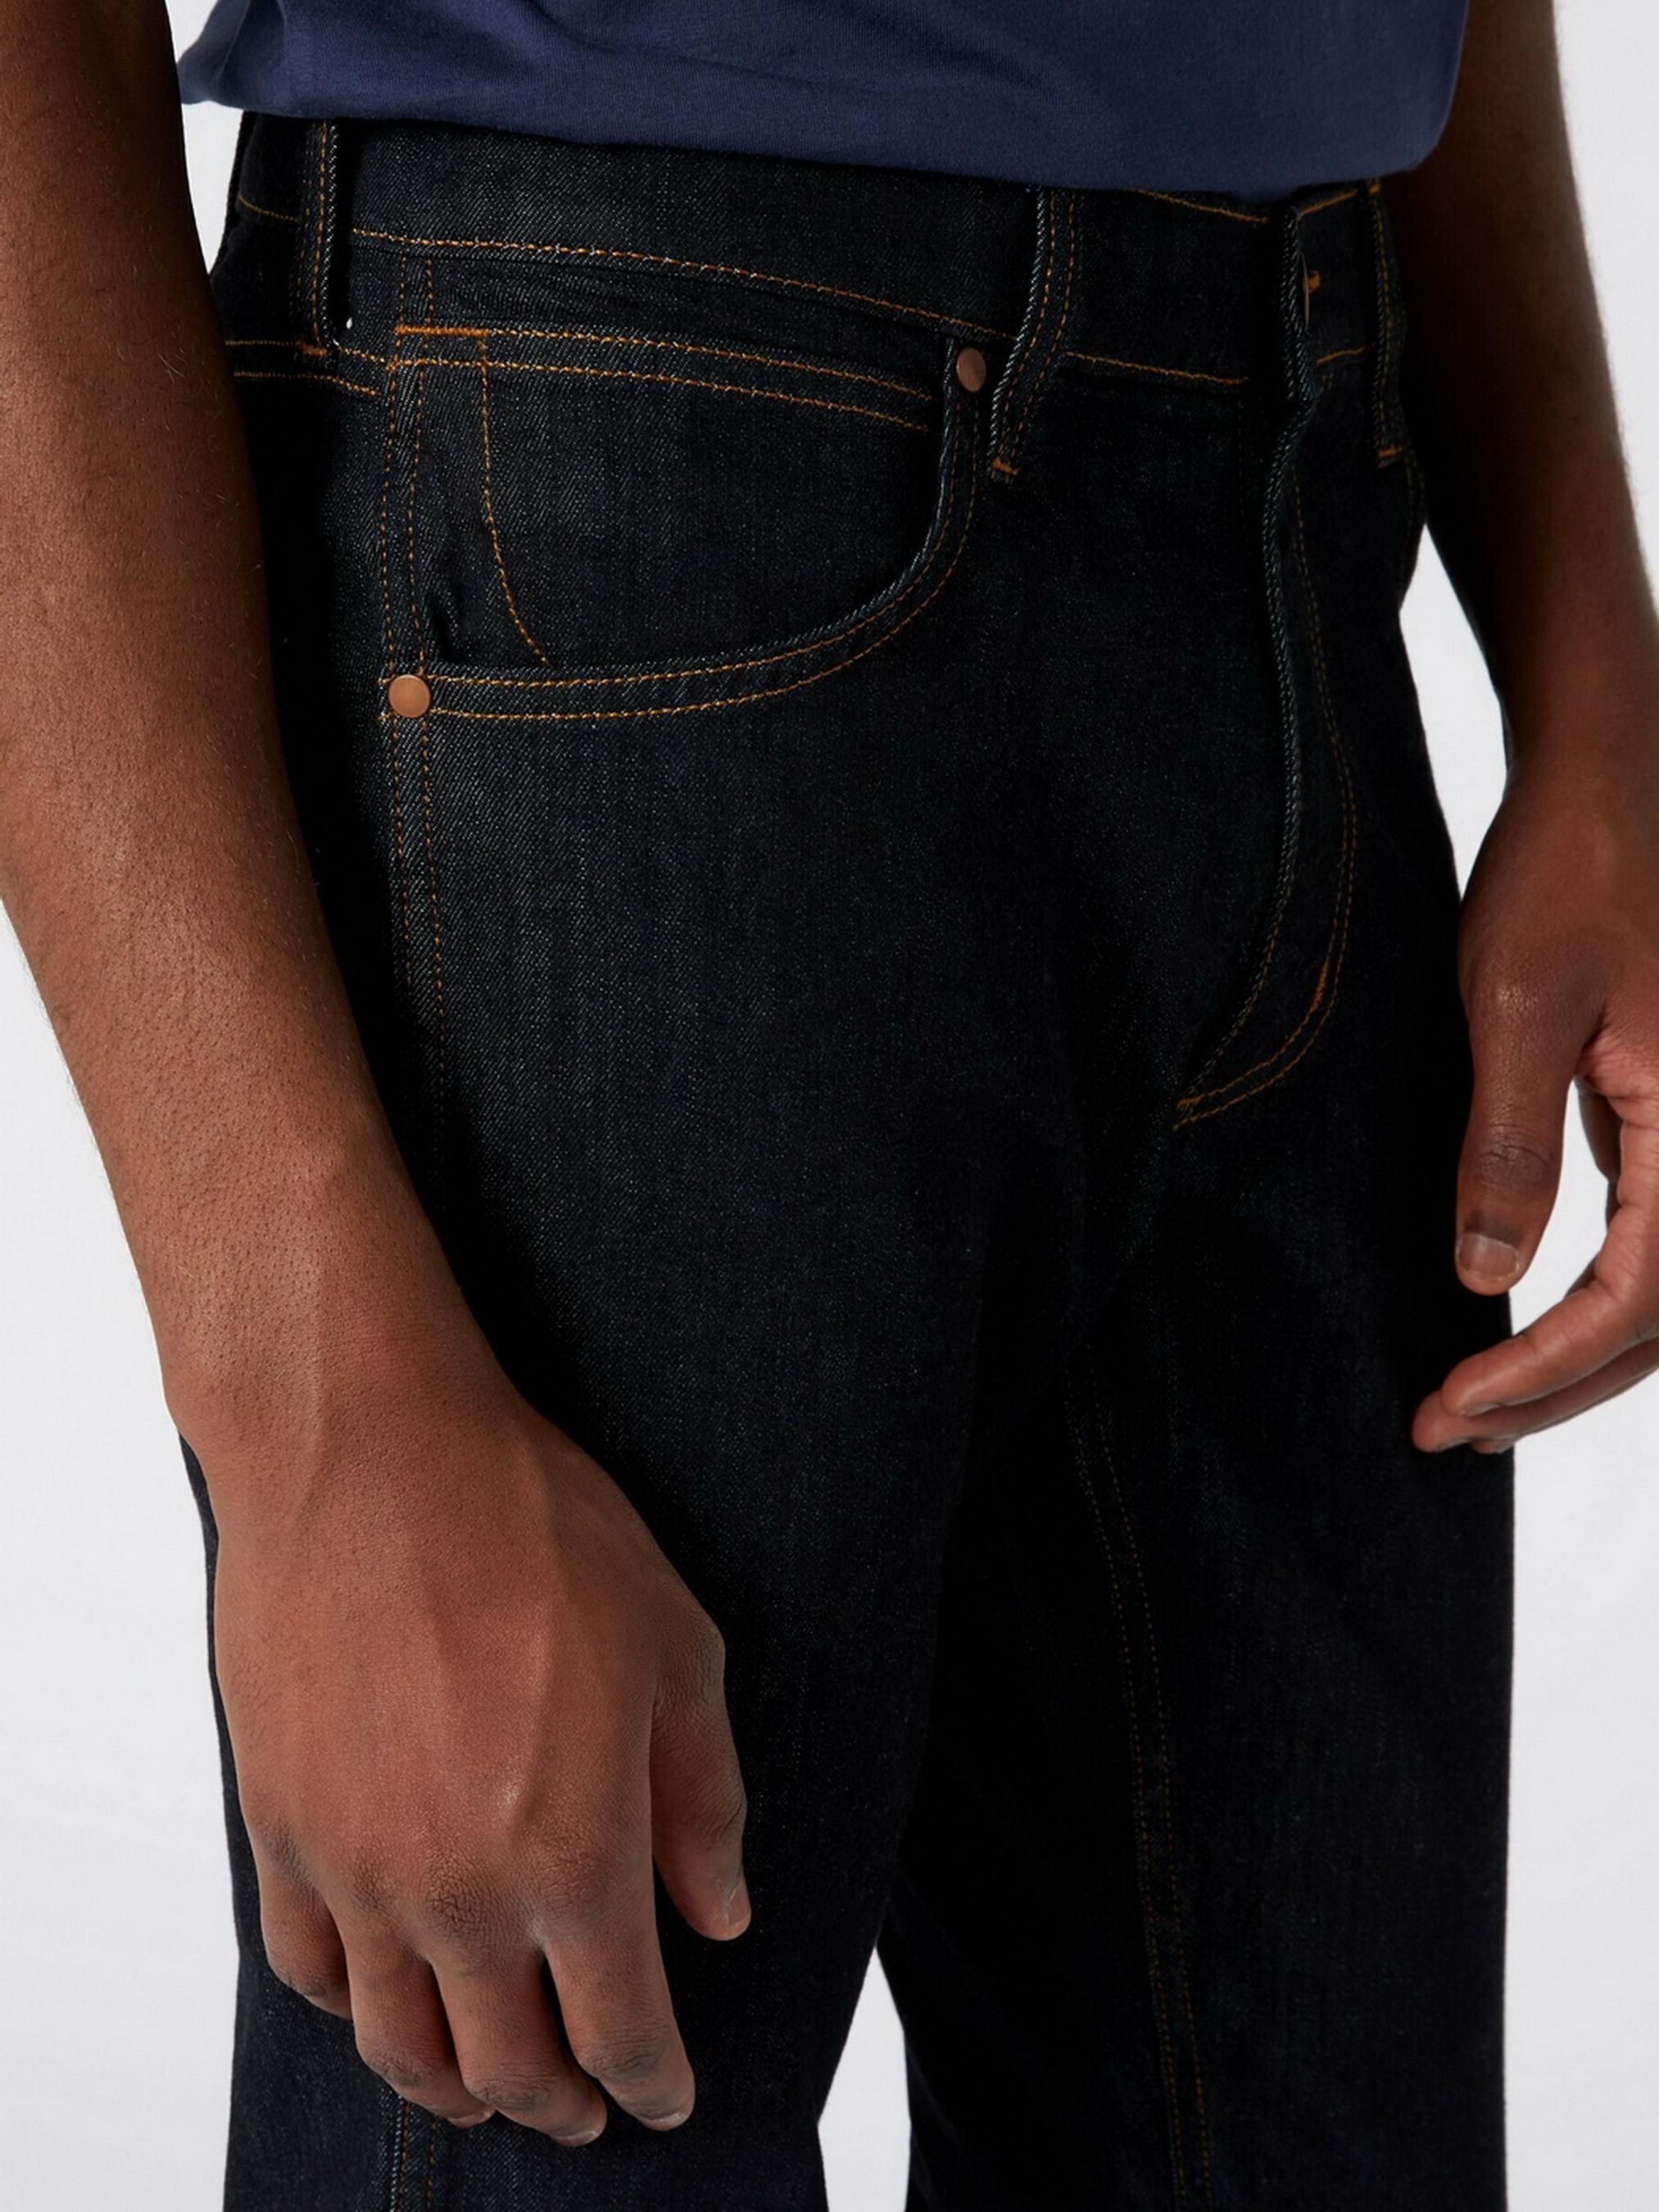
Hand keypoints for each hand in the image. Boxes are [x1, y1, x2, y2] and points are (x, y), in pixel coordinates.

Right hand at [198, 1327, 748, 2144]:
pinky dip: (356, 2011)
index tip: (668, 2099)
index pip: (620, 2027)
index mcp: (574, 1852)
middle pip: (510, 2063)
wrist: (370, 1455)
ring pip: (401, 2043)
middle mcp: (459, 1888)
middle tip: (591, 2109)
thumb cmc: (538, 1532)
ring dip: (457, 2086)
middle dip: (563, 2103)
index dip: (653, 2081)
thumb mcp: (676, 1648)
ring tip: (492, 2087)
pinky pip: (309, 1969)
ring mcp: (356, 1867)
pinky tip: (386, 2000)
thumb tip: (722, 1916)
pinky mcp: (279, 1827)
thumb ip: (702, 1801)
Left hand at [1414, 763, 1658, 1452]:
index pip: (1638, 1298)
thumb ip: (1510, 1144)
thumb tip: (1483, 1278)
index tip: (1452, 1405)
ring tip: (1477, 1406)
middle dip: (1555, 1388)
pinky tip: (1517, 1320)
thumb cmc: (1565, 876)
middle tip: (1447, 1431)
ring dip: (1576, 1358)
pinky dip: (1590, 1300)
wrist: (1609, 786)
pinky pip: (1649, 1239)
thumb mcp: (1517, 1007)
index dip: (1544, 1367)